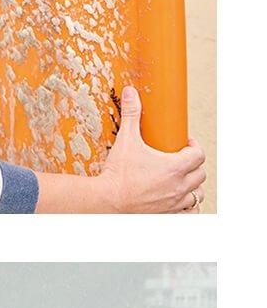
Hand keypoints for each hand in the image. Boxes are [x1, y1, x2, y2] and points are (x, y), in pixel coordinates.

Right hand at [97, 85, 204, 212]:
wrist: (107, 200)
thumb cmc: (118, 172)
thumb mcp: (126, 140)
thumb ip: (132, 115)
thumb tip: (131, 92)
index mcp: (175, 167)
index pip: (199, 155)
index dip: (194, 147)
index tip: (185, 144)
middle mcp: (178, 186)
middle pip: (200, 174)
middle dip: (194, 166)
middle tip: (182, 160)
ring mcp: (173, 203)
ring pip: (196, 194)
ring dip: (193, 186)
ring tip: (182, 180)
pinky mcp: (166, 215)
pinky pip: (187, 213)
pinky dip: (187, 207)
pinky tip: (178, 201)